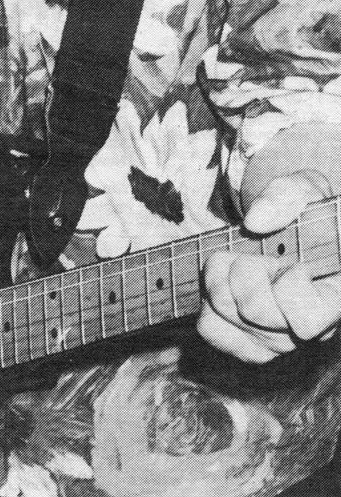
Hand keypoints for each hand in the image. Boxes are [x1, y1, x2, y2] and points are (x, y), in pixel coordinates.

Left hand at [197, 171, 340, 362]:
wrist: (285, 231)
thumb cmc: (302, 212)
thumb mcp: (304, 190)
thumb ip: (286, 196)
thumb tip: (255, 221)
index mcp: (335, 299)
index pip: (306, 319)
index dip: (288, 286)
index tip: (291, 261)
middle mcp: (309, 331)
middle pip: (256, 312)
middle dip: (243, 268)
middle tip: (254, 253)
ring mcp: (278, 342)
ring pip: (227, 315)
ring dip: (219, 277)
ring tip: (237, 260)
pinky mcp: (248, 345)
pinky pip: (209, 327)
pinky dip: (207, 298)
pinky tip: (224, 281)